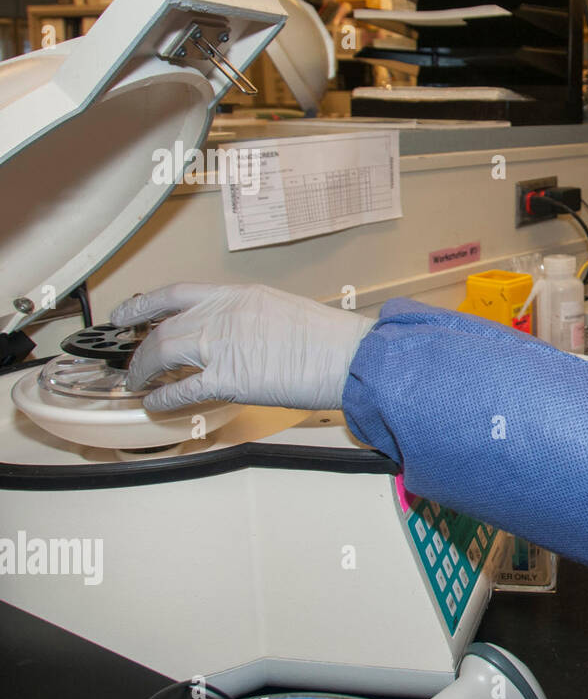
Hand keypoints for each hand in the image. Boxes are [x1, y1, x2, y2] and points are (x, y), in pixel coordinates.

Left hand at [110, 283, 375, 411]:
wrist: (349, 357)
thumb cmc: (328, 339)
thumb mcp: (281, 310)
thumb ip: (247, 319)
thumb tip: (231, 337)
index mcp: (238, 295)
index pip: (175, 294)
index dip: (142, 305)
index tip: (126, 314)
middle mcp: (223, 315)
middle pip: (163, 329)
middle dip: (141, 350)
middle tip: (133, 364)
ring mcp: (223, 345)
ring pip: (162, 354)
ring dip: (144, 372)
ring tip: (138, 385)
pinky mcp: (229, 379)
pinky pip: (181, 389)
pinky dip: (163, 399)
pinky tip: (155, 405)